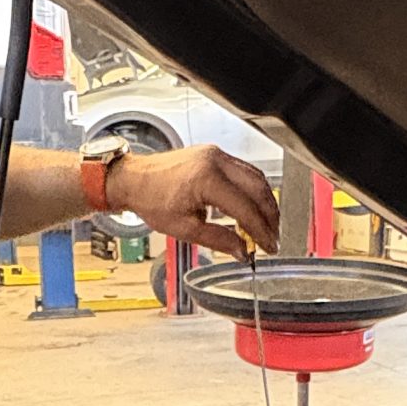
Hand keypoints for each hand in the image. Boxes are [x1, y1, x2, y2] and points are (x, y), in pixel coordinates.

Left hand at [113, 145, 281, 258]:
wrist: (133, 179)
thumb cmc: (150, 199)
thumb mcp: (184, 229)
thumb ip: (218, 240)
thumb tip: (242, 250)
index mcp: (207, 179)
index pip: (245, 208)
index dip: (260, 231)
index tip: (268, 246)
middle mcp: (215, 161)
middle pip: (258, 189)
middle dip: (270, 216)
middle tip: (273, 238)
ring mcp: (216, 154)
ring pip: (255, 177)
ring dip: (265, 202)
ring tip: (265, 226)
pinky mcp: (215, 154)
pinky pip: (244, 171)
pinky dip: (253, 191)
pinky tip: (252, 209)